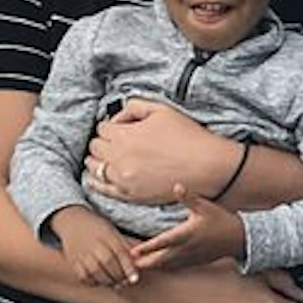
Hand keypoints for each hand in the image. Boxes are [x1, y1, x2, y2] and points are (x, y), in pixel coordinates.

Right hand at [49, 210, 144, 288]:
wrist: (72, 222)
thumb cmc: (98, 228)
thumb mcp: (114, 232)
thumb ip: (125, 246)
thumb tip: (142, 261)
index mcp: (107, 234)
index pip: (120, 252)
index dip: (128, 267)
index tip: (135, 279)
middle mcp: (93, 243)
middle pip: (107, 263)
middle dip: (118, 276)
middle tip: (125, 282)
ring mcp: (81, 252)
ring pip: (95, 271)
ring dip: (107, 281)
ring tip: (114, 283)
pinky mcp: (73, 260)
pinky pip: (82, 276)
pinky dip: (93, 282)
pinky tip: (100, 281)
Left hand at [83, 96, 228, 203]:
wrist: (206, 167)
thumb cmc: (187, 136)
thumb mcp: (161, 110)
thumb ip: (134, 107)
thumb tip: (116, 118)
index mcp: (124, 135)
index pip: (102, 128)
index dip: (109, 126)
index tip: (116, 128)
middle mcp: (119, 157)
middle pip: (95, 147)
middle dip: (102, 142)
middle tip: (111, 142)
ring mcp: (123, 178)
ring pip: (95, 168)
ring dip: (97, 160)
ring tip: (104, 158)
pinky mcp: (130, 195)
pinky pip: (103, 189)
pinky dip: (96, 181)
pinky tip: (96, 177)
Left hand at [133, 198, 248, 272]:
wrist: (239, 239)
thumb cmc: (221, 220)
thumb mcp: (205, 207)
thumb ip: (189, 198)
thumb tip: (177, 186)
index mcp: (186, 235)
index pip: (162, 242)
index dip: (146, 248)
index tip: (132, 252)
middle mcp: (186, 249)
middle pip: (161, 260)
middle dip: (145, 264)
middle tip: (129, 266)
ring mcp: (191, 258)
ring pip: (168, 266)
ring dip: (153, 267)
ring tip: (138, 269)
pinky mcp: (195, 262)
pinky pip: (176, 267)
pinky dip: (165, 268)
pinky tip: (158, 268)